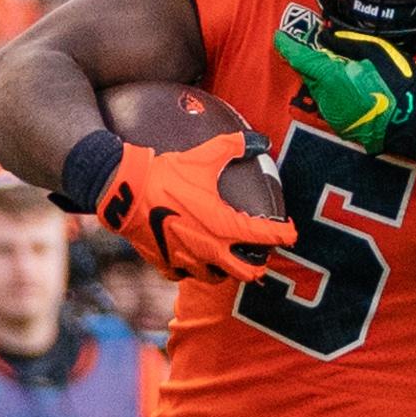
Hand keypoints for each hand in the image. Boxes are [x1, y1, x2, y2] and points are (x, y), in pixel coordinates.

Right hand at [79, 134, 295, 283]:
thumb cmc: (166, 176)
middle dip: (258, 265)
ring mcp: (188, 262)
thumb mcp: (203, 157)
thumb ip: (234, 146)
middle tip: (259, 253)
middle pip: (248, 273)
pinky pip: (186, 275)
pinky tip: (192, 256)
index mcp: (225, 227)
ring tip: (227, 256)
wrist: (125, 192)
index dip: (286, 235)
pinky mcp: (166, 265)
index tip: (291, 232)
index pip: (267, 237)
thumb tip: (261, 139)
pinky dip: (193, 269)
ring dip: (226, 269)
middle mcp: (211, 250)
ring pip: (217, 277)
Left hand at [275, 23, 415, 158]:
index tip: (279, 36)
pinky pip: (332, 104)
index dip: (287, 45)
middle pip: (309, 74)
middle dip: (313, 61)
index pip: (299, 58)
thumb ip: (345, 43)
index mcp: (330, 77)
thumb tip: (326, 38)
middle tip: (329, 50)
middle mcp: (325, 98)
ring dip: (326, 79)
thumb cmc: (399, 85)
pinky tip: (356, 90)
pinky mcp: (343, 127)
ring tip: (350, 71)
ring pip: (320, 90)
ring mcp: (333, 116)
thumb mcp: (376, 51)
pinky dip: (336, 94)